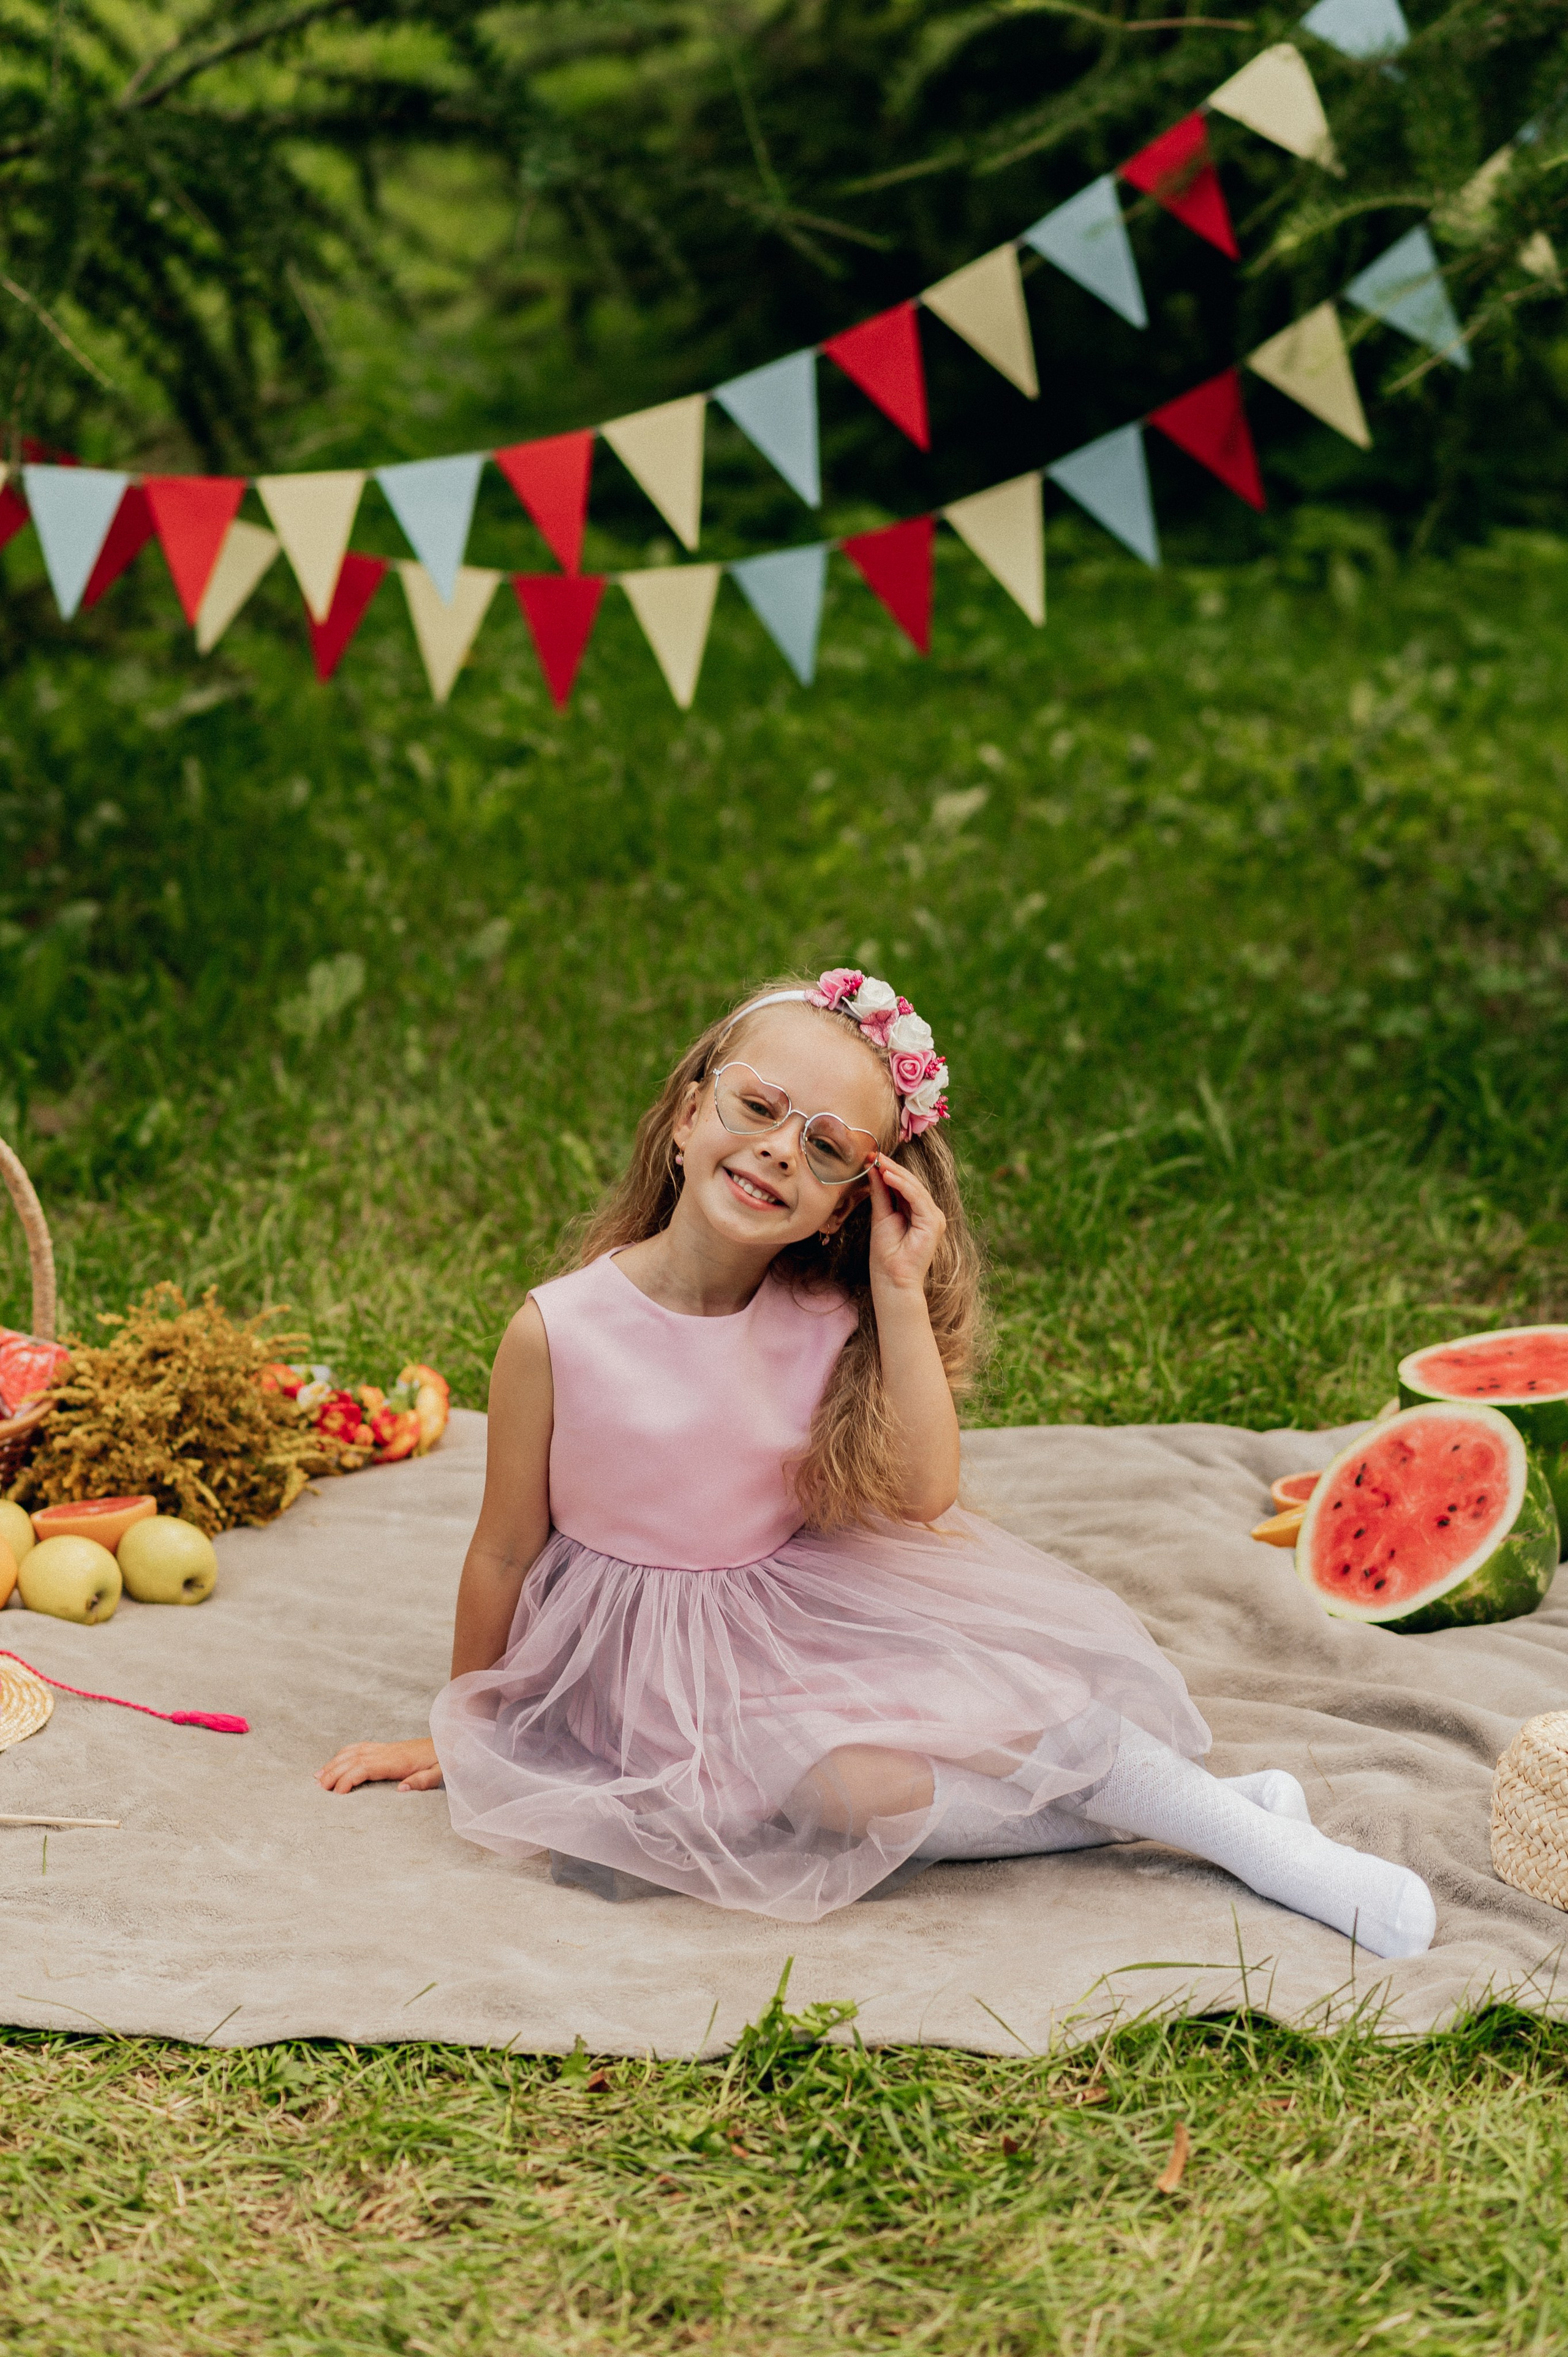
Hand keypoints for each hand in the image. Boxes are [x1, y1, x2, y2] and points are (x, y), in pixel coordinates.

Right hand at [316, 1738, 442, 1793]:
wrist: (449, 1742)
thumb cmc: (444, 1760)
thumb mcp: (440, 1773)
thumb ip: (423, 1781)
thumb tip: (402, 1789)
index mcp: (396, 1761)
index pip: (365, 1767)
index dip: (348, 1778)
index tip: (337, 1794)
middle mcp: (386, 1752)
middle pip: (353, 1759)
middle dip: (333, 1772)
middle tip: (317, 1788)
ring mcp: (384, 1748)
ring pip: (353, 1752)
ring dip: (334, 1763)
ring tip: (317, 1777)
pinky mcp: (385, 1748)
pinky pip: (359, 1748)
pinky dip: (343, 1754)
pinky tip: (334, 1762)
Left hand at [866, 1153, 945, 1293]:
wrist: (891, 1279)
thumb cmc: (886, 1254)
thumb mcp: (881, 1216)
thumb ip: (880, 1193)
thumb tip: (873, 1169)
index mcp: (919, 1212)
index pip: (905, 1185)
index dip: (889, 1170)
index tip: (871, 1157)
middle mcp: (929, 1213)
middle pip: (911, 1183)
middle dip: (891, 1168)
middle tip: (873, 1154)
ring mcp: (934, 1218)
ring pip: (915, 1188)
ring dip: (895, 1173)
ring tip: (878, 1161)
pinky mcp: (934, 1223)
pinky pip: (918, 1198)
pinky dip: (903, 1186)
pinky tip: (888, 1175)